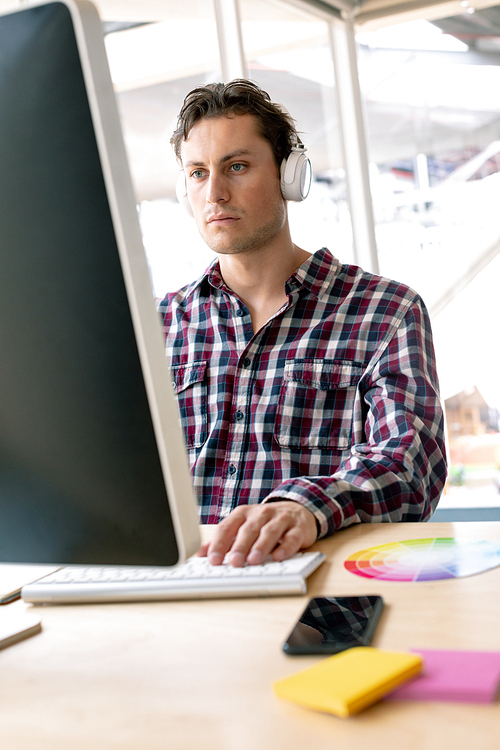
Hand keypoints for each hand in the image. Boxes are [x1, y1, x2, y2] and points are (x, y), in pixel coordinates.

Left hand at [198, 501, 317, 566]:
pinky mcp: (298, 528)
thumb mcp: (243, 527)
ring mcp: (280, 519)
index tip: (212, 559)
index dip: (219, 543)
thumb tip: (201, 554)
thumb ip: (224, 540)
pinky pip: (291, 537)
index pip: (228, 527)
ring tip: (253, 560)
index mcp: (243, 514)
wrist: (298, 510)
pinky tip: (278, 556)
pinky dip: (285, 547)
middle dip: (240, 546)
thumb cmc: (265, 523)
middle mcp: (261, 514)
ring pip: (269, 531)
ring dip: (261, 546)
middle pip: (248, 530)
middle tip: (234, 562)